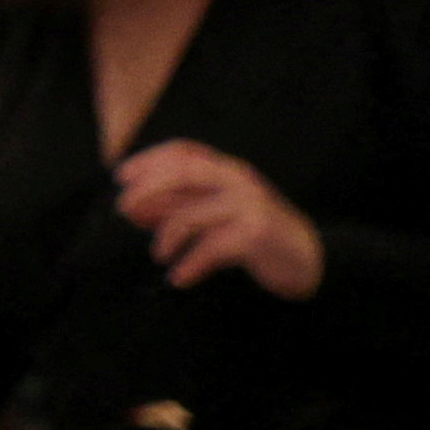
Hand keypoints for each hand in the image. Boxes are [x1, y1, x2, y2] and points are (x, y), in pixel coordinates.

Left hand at [112, 140, 322, 298]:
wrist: (308, 260)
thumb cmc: (254, 234)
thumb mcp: (216, 213)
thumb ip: (180, 205)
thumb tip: (134, 208)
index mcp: (228, 169)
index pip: (183, 151)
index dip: (148, 159)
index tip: (121, 175)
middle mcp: (238, 180)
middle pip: (183, 173)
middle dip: (146, 190)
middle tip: (125, 211)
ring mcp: (249, 205)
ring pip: (190, 214)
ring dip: (166, 237)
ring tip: (160, 256)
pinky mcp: (255, 234)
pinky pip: (209, 248)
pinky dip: (189, 265)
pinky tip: (179, 278)